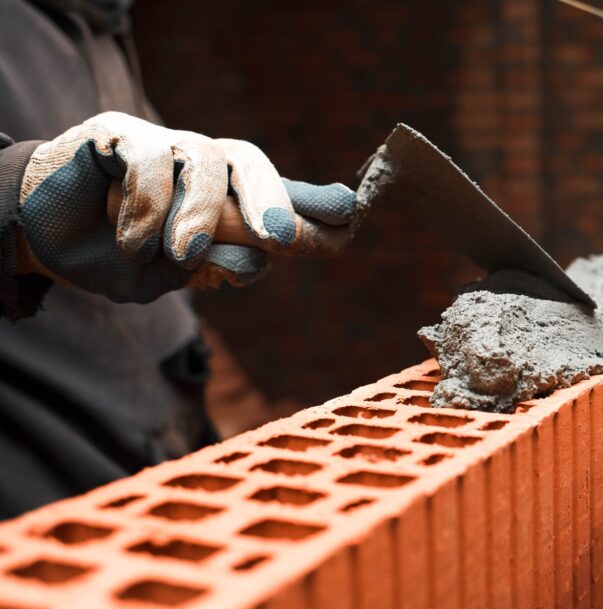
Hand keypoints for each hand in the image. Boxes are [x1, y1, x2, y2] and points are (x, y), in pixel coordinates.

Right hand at [17, 112, 355, 302]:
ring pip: (204, 160)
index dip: (315, 205)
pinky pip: (149, 159)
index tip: (350, 219)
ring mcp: (163, 145)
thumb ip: (217, 263)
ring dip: (199, 213)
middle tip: (280, 239)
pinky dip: (145, 205)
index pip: (280, 193)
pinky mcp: (119, 135)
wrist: (43, 238)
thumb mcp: (174, 272)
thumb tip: (262, 260)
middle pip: (250, 161)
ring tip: (183, 254)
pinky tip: (133, 240)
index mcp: (226, 199)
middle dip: (273, 200)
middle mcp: (202, 166)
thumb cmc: (118, 255)